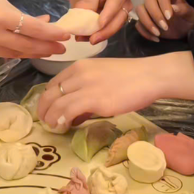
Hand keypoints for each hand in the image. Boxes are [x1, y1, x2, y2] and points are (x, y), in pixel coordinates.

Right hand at [0, 0, 68, 61]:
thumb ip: (20, 15)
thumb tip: (43, 24)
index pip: (33, 30)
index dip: (51, 34)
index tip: (66, 36)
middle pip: (27, 47)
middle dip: (47, 48)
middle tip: (63, 48)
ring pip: (16, 54)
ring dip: (33, 51)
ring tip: (48, 49)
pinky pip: (1, 55)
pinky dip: (13, 51)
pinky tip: (22, 48)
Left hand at [37, 57, 163, 126]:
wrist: (150, 76)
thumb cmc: (130, 78)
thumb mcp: (101, 77)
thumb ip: (85, 91)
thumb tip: (73, 114)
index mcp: (79, 66)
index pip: (53, 83)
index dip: (46, 99)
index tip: (48, 111)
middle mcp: (79, 73)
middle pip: (50, 93)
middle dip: (43, 110)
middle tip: (46, 122)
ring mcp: (86, 86)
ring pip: (56, 102)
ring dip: (50, 117)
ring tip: (53, 127)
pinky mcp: (96, 100)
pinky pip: (69, 110)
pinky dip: (62, 119)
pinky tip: (64, 126)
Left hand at [69, 0, 132, 43]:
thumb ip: (87, 10)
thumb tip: (84, 27)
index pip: (115, 7)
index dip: (107, 17)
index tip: (99, 25)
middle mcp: (125, 2)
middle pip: (118, 20)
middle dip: (105, 31)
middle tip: (92, 40)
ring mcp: (120, 12)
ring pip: (113, 27)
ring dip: (99, 35)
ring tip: (82, 38)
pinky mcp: (113, 20)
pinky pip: (107, 30)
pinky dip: (95, 34)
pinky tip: (83, 37)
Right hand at [136, 0, 193, 41]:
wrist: (182, 31)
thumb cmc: (187, 19)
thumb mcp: (190, 14)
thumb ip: (184, 10)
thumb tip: (174, 8)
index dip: (164, 5)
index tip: (170, 17)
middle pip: (148, 0)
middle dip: (155, 15)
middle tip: (165, 27)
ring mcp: (147, 9)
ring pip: (139, 10)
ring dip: (147, 23)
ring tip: (158, 34)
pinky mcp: (143, 21)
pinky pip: (138, 24)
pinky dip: (145, 32)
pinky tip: (156, 38)